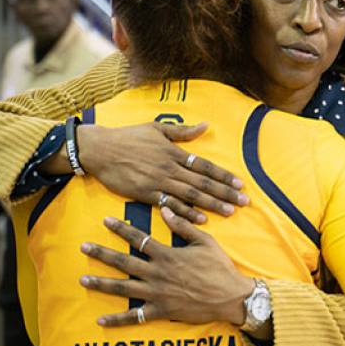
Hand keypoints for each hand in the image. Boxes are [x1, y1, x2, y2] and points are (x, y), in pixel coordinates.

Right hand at [73, 122, 249, 222]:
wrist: (100, 149)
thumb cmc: (129, 137)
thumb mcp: (157, 128)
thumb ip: (182, 131)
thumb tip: (205, 125)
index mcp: (174, 152)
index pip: (205, 166)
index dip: (224, 176)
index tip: (240, 184)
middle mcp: (170, 167)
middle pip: (203, 182)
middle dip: (225, 193)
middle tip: (244, 202)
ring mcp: (158, 182)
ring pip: (190, 195)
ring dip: (211, 204)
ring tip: (229, 211)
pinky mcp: (146, 194)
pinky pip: (170, 205)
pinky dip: (186, 213)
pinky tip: (201, 220)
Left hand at [79, 207, 254, 326]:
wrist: (231, 297)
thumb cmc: (220, 267)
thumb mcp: (204, 241)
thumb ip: (183, 225)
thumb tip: (165, 209)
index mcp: (168, 255)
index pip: (139, 238)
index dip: (121, 229)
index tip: (105, 221)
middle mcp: (158, 274)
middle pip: (124, 262)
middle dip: (102, 254)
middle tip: (83, 247)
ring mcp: (157, 294)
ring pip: (123, 288)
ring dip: (101, 284)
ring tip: (82, 280)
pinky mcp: (161, 311)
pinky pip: (135, 317)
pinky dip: (118, 320)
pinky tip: (101, 320)